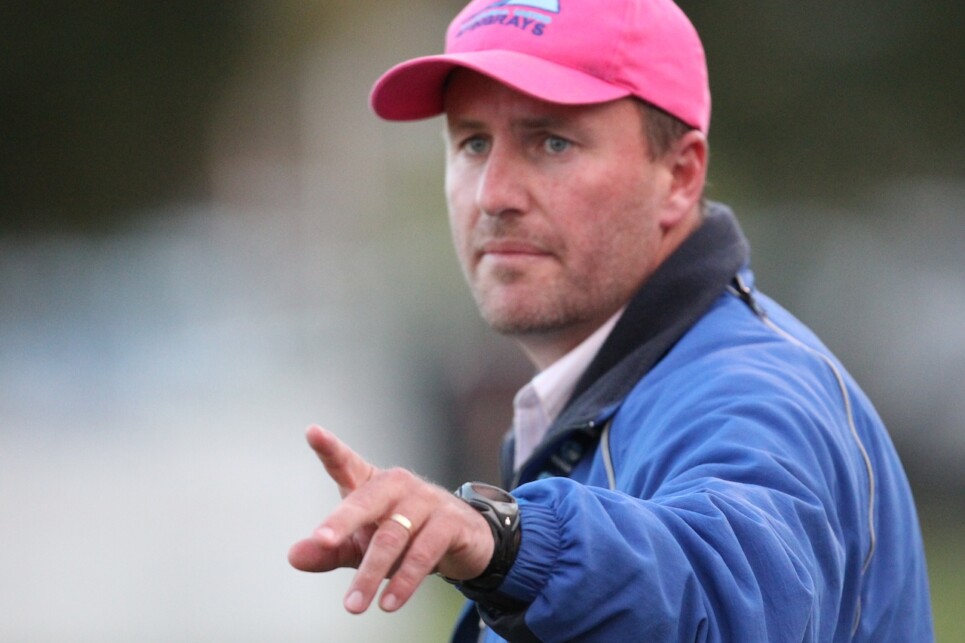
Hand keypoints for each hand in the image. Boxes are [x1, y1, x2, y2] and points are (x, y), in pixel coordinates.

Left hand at [288, 426, 493, 613]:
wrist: (463, 542)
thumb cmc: (402, 537)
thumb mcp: (361, 545)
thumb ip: (328, 551)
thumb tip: (294, 556)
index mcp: (371, 484)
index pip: (346, 463)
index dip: (330, 449)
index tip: (312, 432)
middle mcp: (398, 485)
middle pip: (366, 501)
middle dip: (343, 521)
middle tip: (322, 541)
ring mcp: (426, 500)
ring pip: (393, 536)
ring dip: (371, 574)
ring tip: (353, 606)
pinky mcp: (450, 522)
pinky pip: (423, 552)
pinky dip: (405, 580)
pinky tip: (389, 602)